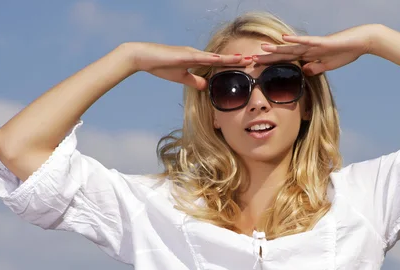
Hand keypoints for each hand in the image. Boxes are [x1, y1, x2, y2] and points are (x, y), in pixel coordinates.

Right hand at [125, 42, 252, 89]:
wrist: (143, 57)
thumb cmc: (161, 66)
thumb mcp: (182, 77)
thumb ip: (195, 81)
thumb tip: (207, 87)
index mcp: (198, 59)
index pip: (220, 63)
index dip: (234, 64)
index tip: (249, 66)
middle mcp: (198, 54)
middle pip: (223, 58)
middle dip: (239, 60)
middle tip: (256, 60)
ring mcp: (193, 53)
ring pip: (217, 56)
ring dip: (232, 58)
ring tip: (247, 59)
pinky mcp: (185, 54)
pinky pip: (203, 57)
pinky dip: (214, 59)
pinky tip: (224, 60)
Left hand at [253, 24, 379, 75]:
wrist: (361, 42)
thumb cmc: (345, 53)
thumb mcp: (327, 66)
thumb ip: (315, 68)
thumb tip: (304, 71)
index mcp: (308, 56)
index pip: (286, 61)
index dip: (272, 64)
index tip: (258, 68)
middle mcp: (307, 49)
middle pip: (284, 54)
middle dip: (268, 58)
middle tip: (251, 60)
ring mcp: (313, 45)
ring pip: (291, 47)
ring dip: (276, 49)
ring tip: (261, 49)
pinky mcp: (322, 42)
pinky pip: (306, 42)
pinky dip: (295, 41)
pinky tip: (283, 40)